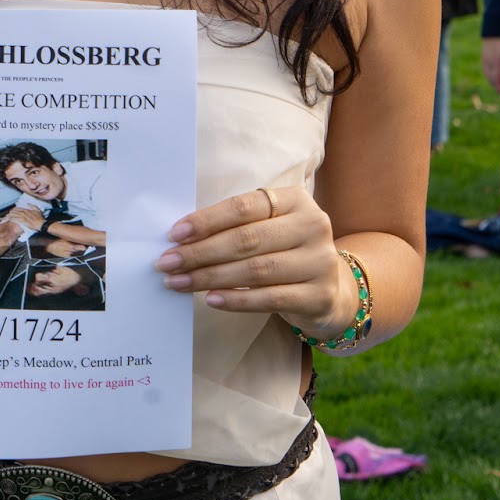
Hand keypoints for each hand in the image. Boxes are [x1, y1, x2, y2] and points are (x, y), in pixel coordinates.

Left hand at [6, 204, 45, 231]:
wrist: (41, 224)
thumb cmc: (40, 218)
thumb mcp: (38, 210)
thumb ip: (32, 206)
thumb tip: (28, 204)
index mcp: (27, 210)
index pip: (19, 209)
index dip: (14, 209)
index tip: (11, 210)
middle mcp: (24, 213)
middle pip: (16, 212)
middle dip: (11, 213)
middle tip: (7, 214)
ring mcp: (24, 218)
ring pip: (15, 215)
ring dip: (10, 216)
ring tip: (6, 217)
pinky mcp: (24, 222)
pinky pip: (17, 220)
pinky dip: (13, 219)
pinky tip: (10, 219)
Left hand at [154, 186, 355, 333]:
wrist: (332, 289)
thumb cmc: (287, 251)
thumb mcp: (270, 228)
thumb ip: (237, 226)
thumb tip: (183, 236)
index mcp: (295, 200)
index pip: (244, 207)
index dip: (207, 220)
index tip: (174, 234)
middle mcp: (312, 225)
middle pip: (246, 239)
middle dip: (200, 252)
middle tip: (167, 263)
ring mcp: (319, 261)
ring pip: (255, 269)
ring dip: (210, 277)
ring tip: (179, 282)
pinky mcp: (319, 295)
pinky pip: (269, 298)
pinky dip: (236, 299)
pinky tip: (211, 299)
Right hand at [481, 36, 499, 93]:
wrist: (495, 31)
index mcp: (499, 60)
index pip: (498, 78)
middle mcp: (490, 62)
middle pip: (492, 80)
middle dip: (499, 88)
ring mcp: (485, 61)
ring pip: (488, 77)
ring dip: (495, 84)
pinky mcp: (483, 60)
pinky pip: (486, 73)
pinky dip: (491, 78)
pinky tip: (496, 79)